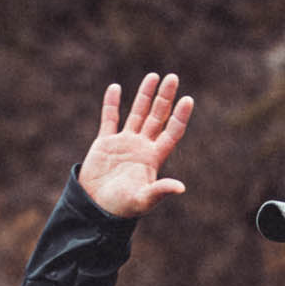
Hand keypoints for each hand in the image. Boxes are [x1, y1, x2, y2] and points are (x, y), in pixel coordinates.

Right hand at [78, 73, 193, 219]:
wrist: (96, 209)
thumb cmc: (122, 208)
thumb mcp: (143, 200)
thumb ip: (160, 191)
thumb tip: (181, 187)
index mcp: (154, 158)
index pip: (171, 132)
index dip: (180, 117)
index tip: (188, 99)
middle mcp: (142, 147)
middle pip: (157, 117)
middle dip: (165, 98)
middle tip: (173, 78)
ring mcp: (124, 143)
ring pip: (137, 113)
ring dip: (144, 95)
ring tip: (153, 76)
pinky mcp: (105, 143)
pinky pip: (110, 119)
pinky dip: (111, 103)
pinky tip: (115, 87)